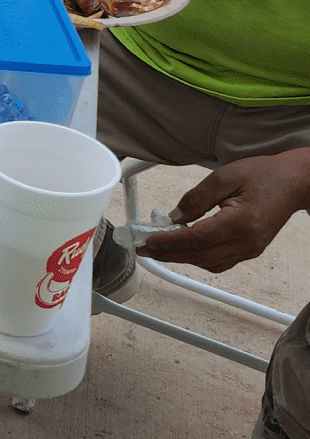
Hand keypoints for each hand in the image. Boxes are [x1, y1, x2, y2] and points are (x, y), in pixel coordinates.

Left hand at [142, 148, 309, 273]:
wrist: (294, 183)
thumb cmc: (264, 175)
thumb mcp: (224, 177)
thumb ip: (196, 197)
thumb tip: (173, 216)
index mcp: (241, 222)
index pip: (197, 238)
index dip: (169, 242)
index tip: (147, 241)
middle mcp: (247, 241)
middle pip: (201, 256)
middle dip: (169, 254)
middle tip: (144, 249)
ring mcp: (251, 249)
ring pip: (209, 263)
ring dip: (182, 258)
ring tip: (158, 248)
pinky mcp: (250, 249)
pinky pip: (220, 261)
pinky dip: (198, 257)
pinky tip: (183, 247)